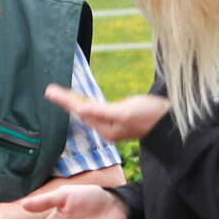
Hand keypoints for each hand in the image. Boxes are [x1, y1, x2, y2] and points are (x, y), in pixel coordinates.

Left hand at [45, 84, 169, 141]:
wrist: (169, 121)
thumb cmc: (149, 115)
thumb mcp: (124, 112)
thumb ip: (102, 112)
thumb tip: (81, 109)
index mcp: (105, 127)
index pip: (81, 110)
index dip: (65, 100)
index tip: (51, 92)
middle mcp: (106, 128)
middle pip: (82, 111)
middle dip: (66, 100)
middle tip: (50, 91)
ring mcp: (112, 123)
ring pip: (88, 110)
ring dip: (74, 101)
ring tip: (59, 94)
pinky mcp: (119, 117)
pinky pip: (97, 109)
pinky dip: (87, 102)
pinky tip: (81, 100)